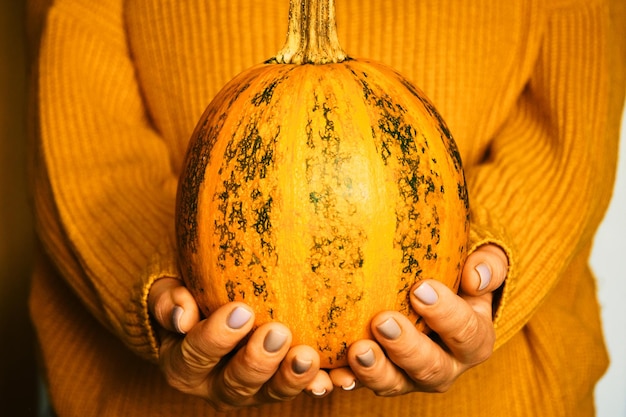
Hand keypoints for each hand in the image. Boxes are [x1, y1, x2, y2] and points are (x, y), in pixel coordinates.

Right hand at [148, 278, 332, 410]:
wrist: (205, 311)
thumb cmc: (187, 294)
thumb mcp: (167, 292)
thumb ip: (167, 300)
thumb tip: (180, 315)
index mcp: (184, 364)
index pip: (196, 355)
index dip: (217, 337)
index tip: (241, 310)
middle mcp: (216, 384)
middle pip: (236, 383)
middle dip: (258, 361)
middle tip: (278, 332)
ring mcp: (252, 389)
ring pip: (272, 393)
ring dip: (292, 377)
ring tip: (309, 355)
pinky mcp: (280, 383)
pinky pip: (302, 388)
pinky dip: (321, 383)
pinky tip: (341, 376)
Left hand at [329, 244, 507, 394]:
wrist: (436, 298)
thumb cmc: (459, 278)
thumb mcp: (481, 266)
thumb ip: (489, 266)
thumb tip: (476, 275)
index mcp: (473, 340)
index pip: (467, 333)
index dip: (446, 314)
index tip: (420, 288)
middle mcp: (445, 365)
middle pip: (430, 368)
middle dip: (406, 347)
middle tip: (383, 320)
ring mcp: (410, 376)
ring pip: (395, 384)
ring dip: (374, 370)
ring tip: (356, 349)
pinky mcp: (381, 377)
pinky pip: (361, 385)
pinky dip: (346, 381)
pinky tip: (331, 373)